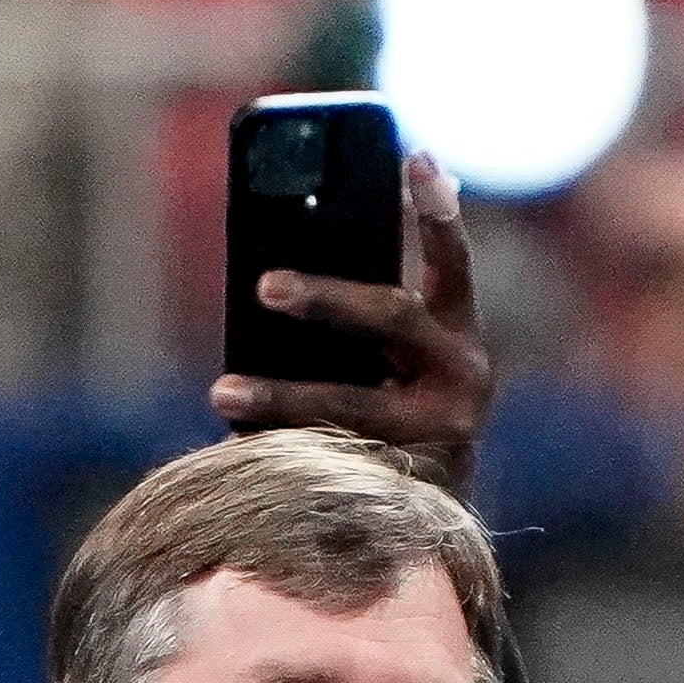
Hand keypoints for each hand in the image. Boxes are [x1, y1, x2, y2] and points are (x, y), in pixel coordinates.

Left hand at [210, 152, 496, 497]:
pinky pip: (332, 462)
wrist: (429, 524)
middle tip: (265, 285)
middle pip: (392, 320)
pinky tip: (234, 447)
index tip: (414, 158)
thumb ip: (364, 316)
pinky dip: (281, 452)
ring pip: (351, 408)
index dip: (436, 212)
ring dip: (281, 397)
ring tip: (221, 391)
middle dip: (326, 299)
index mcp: (459, 336)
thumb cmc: (396, 416)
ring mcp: (439, 440)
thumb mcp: (394, 359)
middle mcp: (462, 381)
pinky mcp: (405, 491)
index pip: (452, 263)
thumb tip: (275, 275)